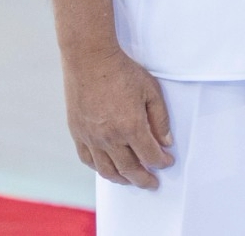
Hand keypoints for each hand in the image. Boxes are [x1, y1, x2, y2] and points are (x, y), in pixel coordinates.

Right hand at [63, 45, 172, 188]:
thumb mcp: (151, 91)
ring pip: (106, 169)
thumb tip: (165, 142)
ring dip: (121, 178)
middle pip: (129, 168)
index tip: (167, 162)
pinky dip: (99, 168)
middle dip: (143, 179)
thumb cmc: (123, 72)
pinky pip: (87, 159)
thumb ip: (160, 119)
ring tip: (131, 180)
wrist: (90, 61)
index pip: (149, 155)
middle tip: (152, 183)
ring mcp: (91, 137)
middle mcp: (110, 137)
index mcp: (131, 126)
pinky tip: (107, 169)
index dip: (161, 162)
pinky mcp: (77, 133)